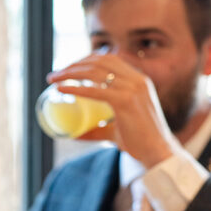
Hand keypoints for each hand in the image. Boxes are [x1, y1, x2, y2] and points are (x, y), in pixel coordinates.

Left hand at [47, 53, 178, 167]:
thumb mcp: (116, 129)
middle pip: (100, 61)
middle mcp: (136, 80)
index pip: (110, 58)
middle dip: (74, 64)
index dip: (86, 59)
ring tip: (53, 79)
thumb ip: (98, 129)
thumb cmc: (139, 142)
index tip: (68, 68)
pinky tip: (61, 89)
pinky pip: (95, 90)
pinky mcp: (125, 101)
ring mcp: (132, 88)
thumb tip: (74, 134)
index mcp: (138, 80)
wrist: (157, 152)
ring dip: (70, 72)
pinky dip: (75, 88)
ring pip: (95, 71)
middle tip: (55, 74)